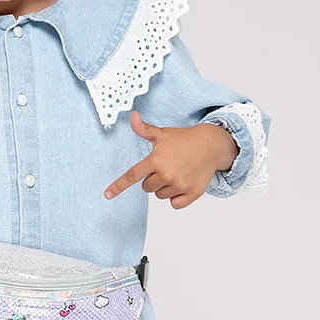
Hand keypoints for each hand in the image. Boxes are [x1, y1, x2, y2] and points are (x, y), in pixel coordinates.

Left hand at [103, 111, 236, 209]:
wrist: (211, 145)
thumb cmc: (184, 139)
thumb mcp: (162, 134)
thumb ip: (143, 129)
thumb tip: (131, 115)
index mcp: (156, 160)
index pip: (133, 175)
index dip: (118, 186)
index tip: (107, 195)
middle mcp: (166, 174)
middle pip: (147, 188)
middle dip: (153, 179)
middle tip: (165, 167)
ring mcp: (180, 185)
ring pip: (160, 195)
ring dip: (164, 187)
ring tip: (176, 172)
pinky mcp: (192, 193)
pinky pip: (174, 204)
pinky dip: (177, 197)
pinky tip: (183, 183)